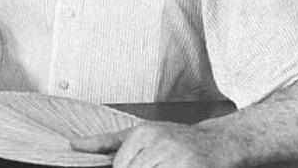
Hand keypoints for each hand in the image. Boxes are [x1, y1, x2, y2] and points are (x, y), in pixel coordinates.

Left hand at [70, 122, 238, 167]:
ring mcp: (178, 159)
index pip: (120, 167)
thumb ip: (107, 142)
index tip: (145, 164)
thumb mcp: (142, 134)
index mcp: (143, 133)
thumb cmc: (179, 139)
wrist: (222, 142)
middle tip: (157, 166)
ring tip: (167, 166)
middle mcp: (160, 144)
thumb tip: (74, 145)